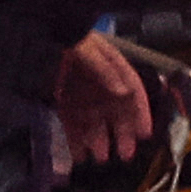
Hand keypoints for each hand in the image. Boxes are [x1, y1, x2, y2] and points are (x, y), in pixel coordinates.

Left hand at [56, 30, 151, 168]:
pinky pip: (73, 125)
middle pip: (116, 114)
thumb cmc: (72, 39)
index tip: (145, 133)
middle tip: (125, 154)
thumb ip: (106, 71)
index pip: (134, 95)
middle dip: (122, 134)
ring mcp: (83, 96)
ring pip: (95, 124)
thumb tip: (122, 93)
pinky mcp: (64, 103)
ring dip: (98, 142)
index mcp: (115, 71)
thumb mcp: (90, 50)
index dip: (140, 115)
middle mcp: (102, 87)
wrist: (45, 34)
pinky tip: (79, 155)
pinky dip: (75, 141)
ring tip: (100, 157)